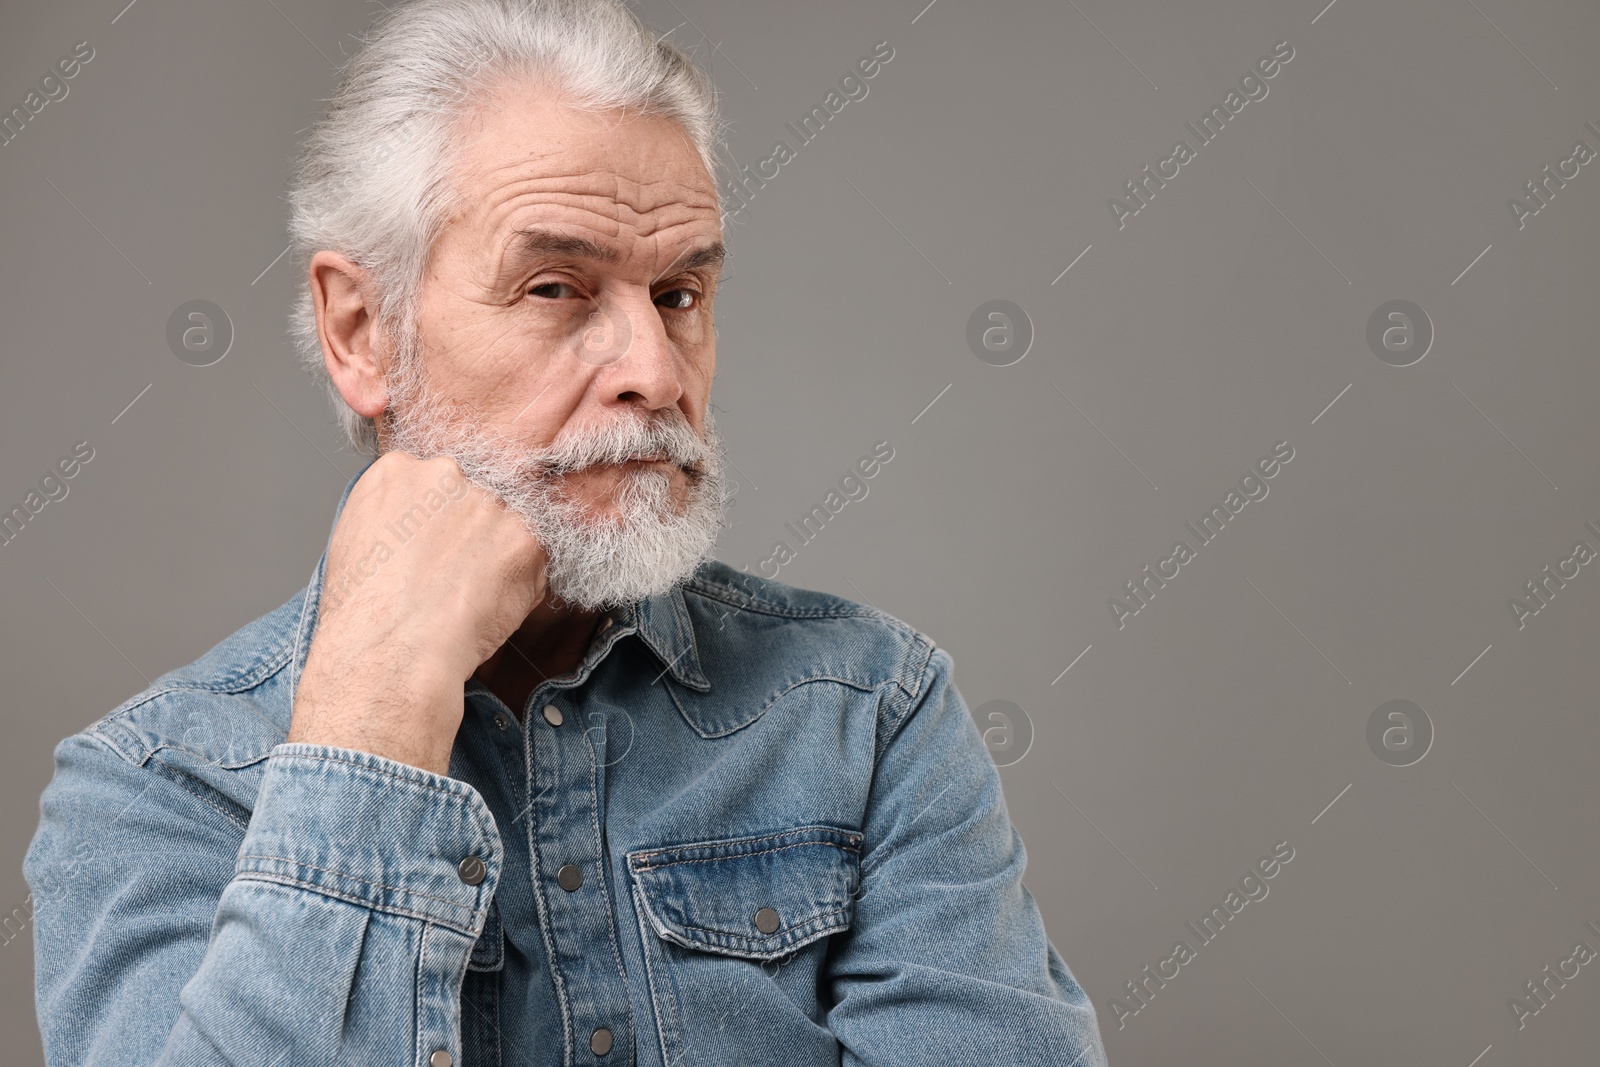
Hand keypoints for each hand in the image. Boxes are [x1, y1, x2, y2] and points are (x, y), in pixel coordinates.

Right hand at [287, 453, 547, 775]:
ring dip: (498, 559)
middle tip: (455, 577)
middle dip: (472, 533)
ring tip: (467, 597)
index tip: (437, 548)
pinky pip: (534, 559)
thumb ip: (396, 519)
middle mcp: (446, 475)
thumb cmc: (365, 612)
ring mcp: (489, 502)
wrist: (392, 649)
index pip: (434, 482)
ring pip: (507, 527)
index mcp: (397, 471)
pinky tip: (488, 608)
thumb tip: (420, 528)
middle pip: (475, 497)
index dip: (439, 520)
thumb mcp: (355, 543)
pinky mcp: (525, 537)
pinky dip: (520, 586)